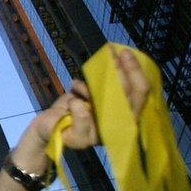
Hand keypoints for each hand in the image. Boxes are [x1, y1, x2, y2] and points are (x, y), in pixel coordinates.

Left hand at [14, 48, 150, 168]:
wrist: (49, 124)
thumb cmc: (74, 107)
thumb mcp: (91, 90)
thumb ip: (104, 82)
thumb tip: (114, 58)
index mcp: (125, 115)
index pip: (141, 94)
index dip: (136, 72)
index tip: (124, 52)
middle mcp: (118, 126)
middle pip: (129, 99)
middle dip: (120, 74)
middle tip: (111, 56)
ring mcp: (101, 134)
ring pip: (106, 106)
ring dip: (94, 89)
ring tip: (81, 85)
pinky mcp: (82, 138)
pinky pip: (83, 115)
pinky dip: (76, 103)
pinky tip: (72, 100)